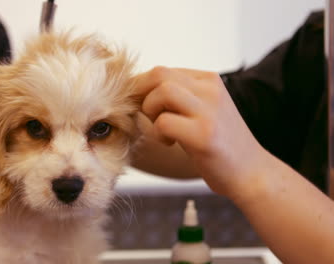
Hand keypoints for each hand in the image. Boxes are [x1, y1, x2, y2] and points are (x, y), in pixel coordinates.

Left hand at [135, 66, 270, 199]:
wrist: (252, 173)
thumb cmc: (219, 144)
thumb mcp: (202, 111)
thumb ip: (178, 96)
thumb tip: (137, 90)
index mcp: (209, 80)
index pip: (162, 71)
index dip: (141, 89)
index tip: (138, 107)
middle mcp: (211, 89)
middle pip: (159, 74)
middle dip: (140, 95)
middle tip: (143, 116)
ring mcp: (209, 111)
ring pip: (161, 92)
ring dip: (150, 112)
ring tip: (162, 130)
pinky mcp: (204, 135)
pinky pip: (163, 122)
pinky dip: (158, 133)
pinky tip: (170, 143)